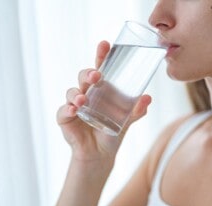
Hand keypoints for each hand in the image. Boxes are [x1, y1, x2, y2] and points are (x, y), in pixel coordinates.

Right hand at [57, 41, 151, 161]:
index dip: (101, 56)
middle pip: (84, 77)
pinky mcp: (66, 118)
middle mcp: (86, 93)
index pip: (99, 68)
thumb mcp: (127, 120)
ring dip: (77, 93)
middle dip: (88, 73)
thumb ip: (137, 110)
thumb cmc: (113, 132)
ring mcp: (75, 105)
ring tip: (83, 100)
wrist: (101, 154)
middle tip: (96, 76)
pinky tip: (74, 110)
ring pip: (72, 92)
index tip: (105, 44)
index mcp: (101, 90)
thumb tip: (148, 97)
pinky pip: (63, 111)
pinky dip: (67, 109)